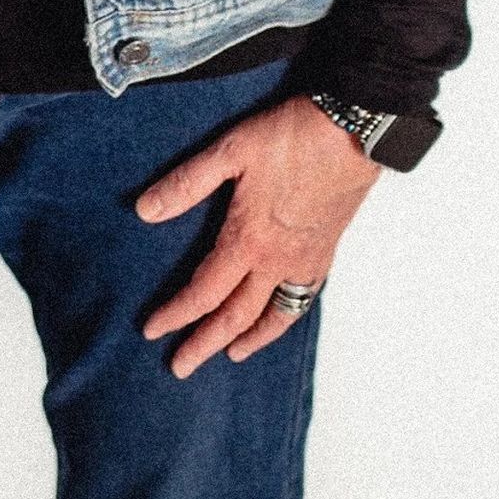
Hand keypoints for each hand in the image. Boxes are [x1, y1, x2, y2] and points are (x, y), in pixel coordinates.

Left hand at [134, 92, 384, 375]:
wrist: (355, 131)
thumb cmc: (292, 136)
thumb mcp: (230, 150)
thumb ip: (187, 183)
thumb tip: (144, 211)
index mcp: (247, 240)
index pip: (203, 292)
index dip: (175, 314)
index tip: (152, 331)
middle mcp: (276, 261)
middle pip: (234, 317)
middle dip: (204, 343)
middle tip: (180, 367)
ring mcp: (304, 261)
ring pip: (272, 316)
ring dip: (247, 339)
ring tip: (229, 354)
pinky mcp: (325, 252)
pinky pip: (302, 300)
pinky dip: (284, 319)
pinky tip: (279, 317)